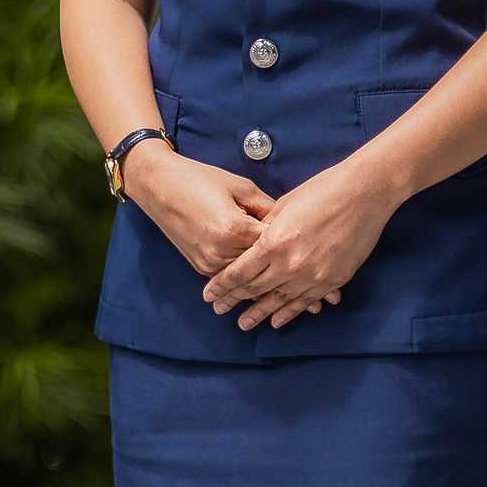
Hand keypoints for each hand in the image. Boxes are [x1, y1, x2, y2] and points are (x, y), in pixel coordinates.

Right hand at [121, 143, 342, 320]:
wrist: (159, 185)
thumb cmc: (200, 178)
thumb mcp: (240, 187)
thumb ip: (267, 210)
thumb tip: (291, 224)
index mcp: (236, 230)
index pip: (275, 247)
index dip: (302, 255)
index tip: (328, 265)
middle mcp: (222, 252)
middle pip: (266, 276)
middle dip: (297, 289)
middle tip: (324, 302)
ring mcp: (209, 262)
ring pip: (250, 285)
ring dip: (277, 298)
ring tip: (306, 308)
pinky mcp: (200, 265)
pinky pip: (233, 282)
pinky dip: (254, 291)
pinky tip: (272, 300)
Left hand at [201, 161, 395, 331]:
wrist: (364, 194)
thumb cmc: (323, 191)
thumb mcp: (283, 206)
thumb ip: (264, 231)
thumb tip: (251, 247)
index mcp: (274, 242)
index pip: (239, 272)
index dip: (221, 286)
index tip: (209, 295)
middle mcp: (290, 264)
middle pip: (255, 290)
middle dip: (234, 301)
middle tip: (219, 310)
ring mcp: (313, 276)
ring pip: (279, 301)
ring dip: (259, 313)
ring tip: (243, 324)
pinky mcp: (332, 280)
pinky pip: (305, 302)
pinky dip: (289, 313)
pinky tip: (276, 321)